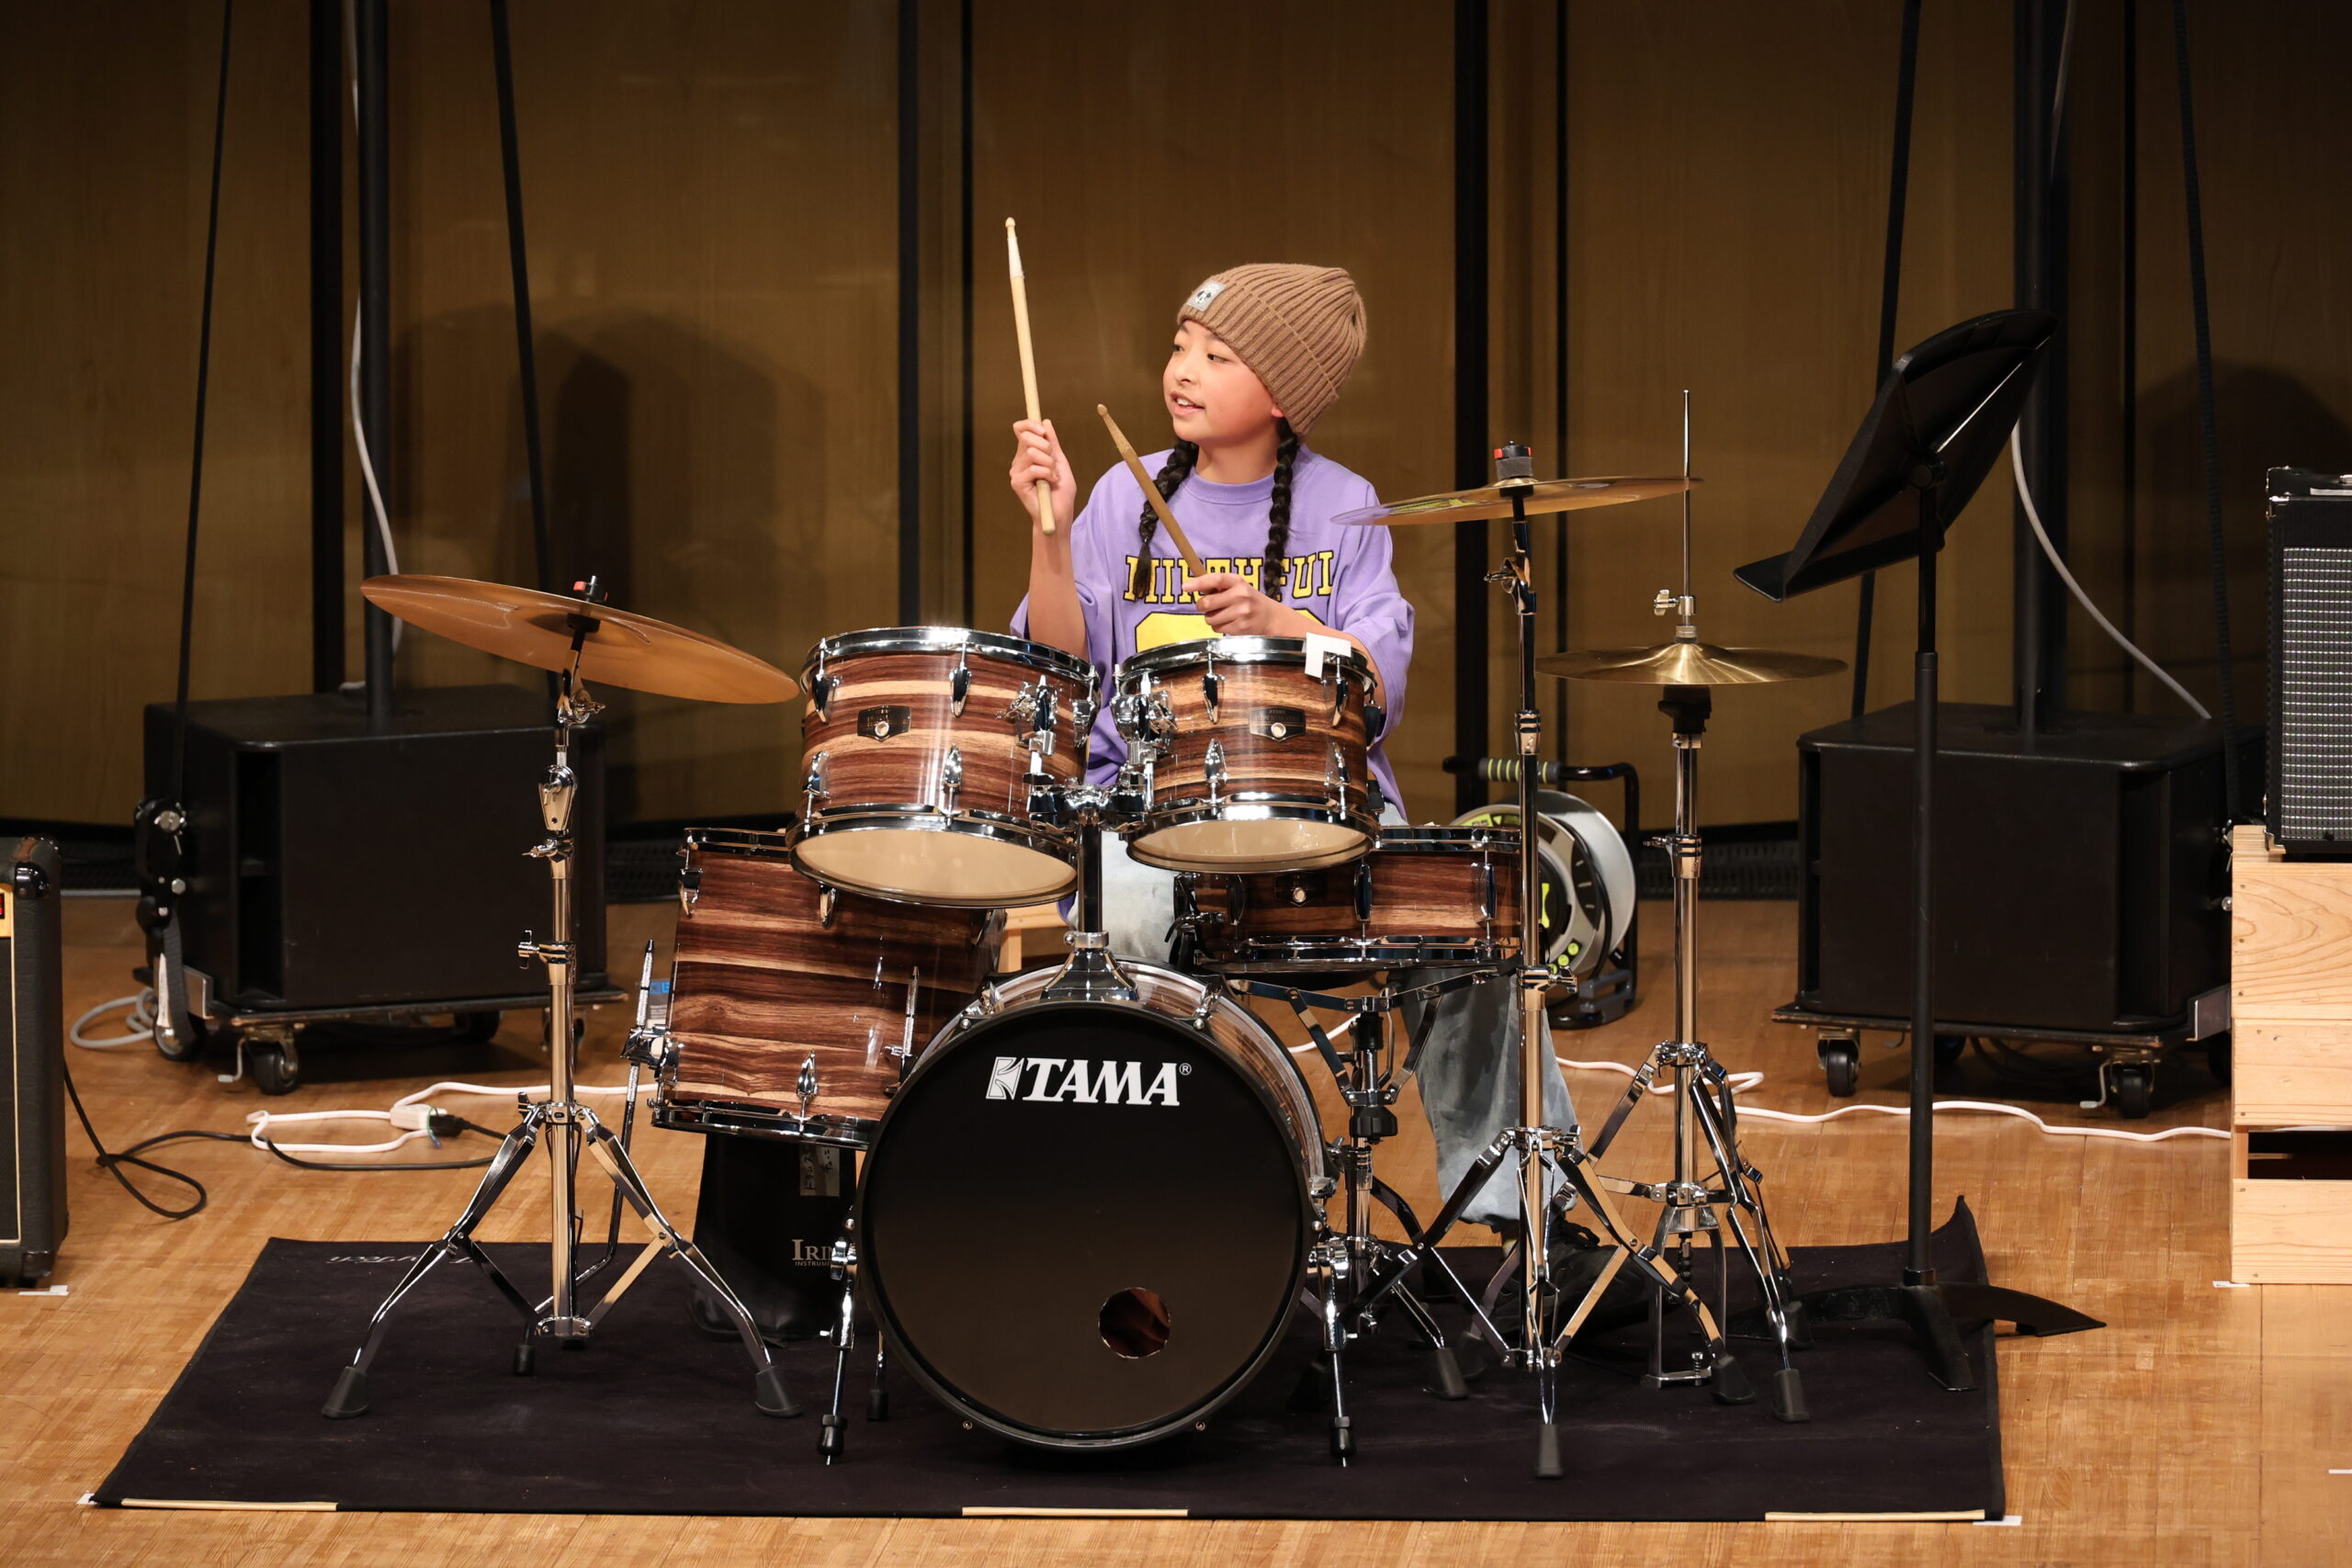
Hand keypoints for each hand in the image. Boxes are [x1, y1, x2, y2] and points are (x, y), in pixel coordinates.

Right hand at [1008, 418, 1074, 534]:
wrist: (1060, 512)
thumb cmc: (1061, 490)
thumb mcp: (1060, 461)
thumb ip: (1052, 442)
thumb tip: (1045, 421)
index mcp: (1028, 452)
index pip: (1021, 429)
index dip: (1030, 424)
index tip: (1044, 432)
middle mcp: (1019, 460)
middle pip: (1026, 437)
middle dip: (1047, 448)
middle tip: (1054, 464)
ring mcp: (1016, 471)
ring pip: (1033, 452)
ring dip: (1049, 464)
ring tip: (1053, 476)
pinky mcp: (1017, 482)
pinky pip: (1033, 468)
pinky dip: (1047, 474)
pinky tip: (1050, 482)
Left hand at [1186, 572, 1306, 636]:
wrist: (1271, 618)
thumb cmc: (1249, 600)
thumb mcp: (1239, 588)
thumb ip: (1219, 587)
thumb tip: (1191, 586)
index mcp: (1238, 582)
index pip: (1215, 579)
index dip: (1198, 583)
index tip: (1185, 587)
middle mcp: (1240, 595)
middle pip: (1206, 603)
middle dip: (1203, 607)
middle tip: (1209, 607)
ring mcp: (1241, 612)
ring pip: (1210, 619)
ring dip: (1212, 619)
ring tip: (1224, 615)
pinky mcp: (1240, 627)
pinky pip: (1217, 629)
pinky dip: (1220, 627)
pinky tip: (1231, 623)